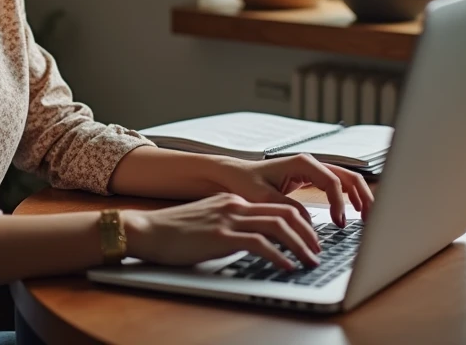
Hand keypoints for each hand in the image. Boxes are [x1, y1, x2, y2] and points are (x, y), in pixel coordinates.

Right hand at [123, 193, 319, 269]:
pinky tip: (287, 266)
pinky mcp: (220, 237)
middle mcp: (234, 205)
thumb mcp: (209, 223)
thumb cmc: (174, 232)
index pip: (277, 206)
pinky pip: (259, 244)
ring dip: (300, 244)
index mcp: (233, 200)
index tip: (310, 238)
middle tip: (318, 251)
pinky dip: (278, 255)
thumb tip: (255, 244)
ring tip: (310, 261)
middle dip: (308, 232)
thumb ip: (231, 227)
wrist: (147, 230)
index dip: (300, 222)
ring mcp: (228, 219)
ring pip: (278, 225)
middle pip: (285, 212)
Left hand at [213, 154, 373, 226]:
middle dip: (363, 196)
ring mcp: (312, 170)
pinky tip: (352, 214)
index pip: (333, 182)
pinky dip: (348, 198)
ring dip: (360, 197)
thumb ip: (287, 209)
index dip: (340, 203)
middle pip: (348, 176)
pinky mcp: (310, 179)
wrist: (233, 176)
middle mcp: (311, 163)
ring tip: (368, 217)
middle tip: (372, 218)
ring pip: (346, 181)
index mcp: (302, 163)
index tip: (340, 223)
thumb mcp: (263, 198)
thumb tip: (310, 222)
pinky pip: (336, 187)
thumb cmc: (244, 182)